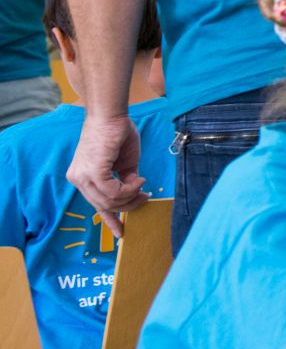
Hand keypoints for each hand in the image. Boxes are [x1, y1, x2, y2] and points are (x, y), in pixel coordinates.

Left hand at [68, 113, 148, 237]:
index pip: (95, 204)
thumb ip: (125, 179)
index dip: (110, 219)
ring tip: (142, 185)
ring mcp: (83, 176)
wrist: (111, 116)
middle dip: (128, 204)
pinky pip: (113, 191)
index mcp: (83, 178)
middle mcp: (78, 179)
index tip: (122, 232)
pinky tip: (138, 179)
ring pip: (108, 201)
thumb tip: (133, 190)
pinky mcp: (92, 171)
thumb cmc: (118, 133)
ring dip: (130, 196)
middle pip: (104, 205)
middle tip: (146, 195)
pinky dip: (129, 189)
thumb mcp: (124, 163)